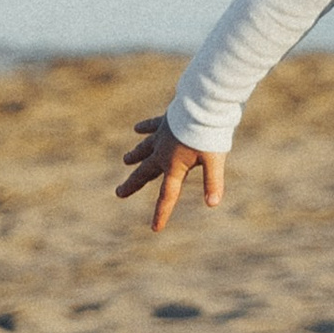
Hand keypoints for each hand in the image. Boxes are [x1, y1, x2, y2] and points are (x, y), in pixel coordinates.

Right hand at [115, 113, 224, 232]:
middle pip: (145, 172)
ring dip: (135, 155)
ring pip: (145, 148)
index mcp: (174, 165)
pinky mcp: (166, 121)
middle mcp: (163, 152)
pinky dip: (144, 127)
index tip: (154, 229)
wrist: (203, 104)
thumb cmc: (209, 133)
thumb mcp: (214, 159)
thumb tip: (213, 203)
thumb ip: (213, 182)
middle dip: (133, 184)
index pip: (167, 195)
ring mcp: (162, 135)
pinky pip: (152, 125)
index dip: (162, 213)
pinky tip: (136, 128)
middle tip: (119, 192)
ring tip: (126, 160)